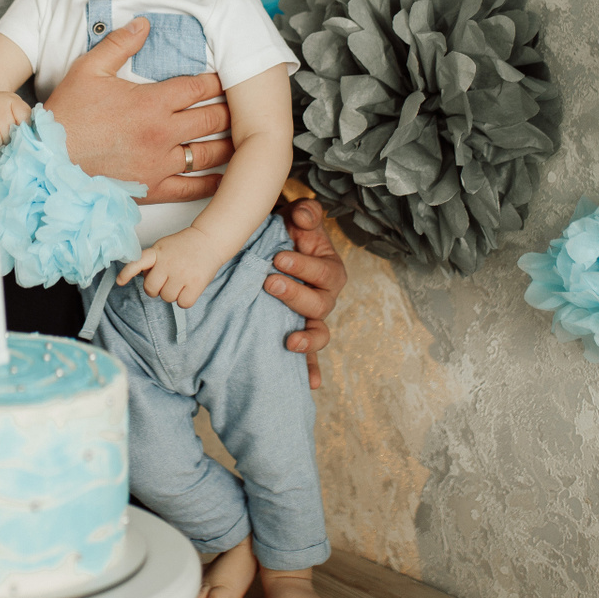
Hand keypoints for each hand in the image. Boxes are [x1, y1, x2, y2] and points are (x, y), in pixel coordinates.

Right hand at [44, 18, 234, 202]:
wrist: (48, 161)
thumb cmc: (66, 115)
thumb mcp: (88, 69)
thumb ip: (119, 44)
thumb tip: (144, 22)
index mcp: (151, 103)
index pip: (198, 87)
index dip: (216, 80)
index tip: (225, 77)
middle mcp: (162, 134)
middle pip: (211, 118)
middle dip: (230, 109)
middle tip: (242, 104)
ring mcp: (159, 163)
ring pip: (208, 152)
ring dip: (229, 143)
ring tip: (242, 136)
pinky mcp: (153, 188)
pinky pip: (192, 187)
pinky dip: (212, 182)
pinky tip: (224, 177)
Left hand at [117, 227, 224, 307]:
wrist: (209, 240)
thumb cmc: (185, 246)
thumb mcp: (164, 247)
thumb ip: (152, 261)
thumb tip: (145, 278)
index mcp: (157, 252)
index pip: (137, 262)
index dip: (127, 273)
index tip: (120, 281)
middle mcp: (167, 263)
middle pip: (151, 289)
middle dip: (157, 289)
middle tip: (167, 281)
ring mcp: (181, 273)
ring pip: (167, 298)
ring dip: (173, 294)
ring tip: (181, 281)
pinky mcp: (195, 283)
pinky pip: (183, 303)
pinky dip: (185, 300)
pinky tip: (189, 288)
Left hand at [267, 197, 345, 388]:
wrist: (269, 249)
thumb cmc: (286, 233)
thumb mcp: (296, 217)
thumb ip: (304, 212)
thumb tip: (302, 214)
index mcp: (329, 270)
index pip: (324, 272)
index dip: (304, 267)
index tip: (278, 258)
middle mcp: (324, 297)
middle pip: (319, 305)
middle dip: (296, 296)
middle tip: (270, 284)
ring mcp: (310, 319)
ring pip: (317, 333)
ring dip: (306, 339)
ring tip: (289, 340)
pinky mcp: (297, 334)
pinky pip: (308, 357)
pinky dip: (310, 370)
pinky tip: (311, 384)